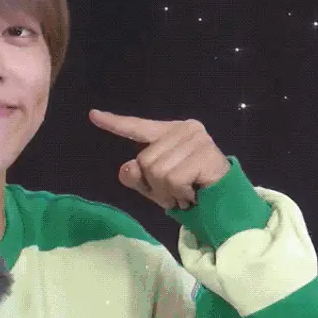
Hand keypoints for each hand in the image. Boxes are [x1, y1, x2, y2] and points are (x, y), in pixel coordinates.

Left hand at [89, 110, 229, 209]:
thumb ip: (137, 177)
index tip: (93, 115)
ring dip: (168, 191)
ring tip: (185, 193)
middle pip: (145, 160)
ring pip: (157, 171)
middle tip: (176, 191)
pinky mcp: (205, 153)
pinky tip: (192, 193)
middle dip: (155, 185)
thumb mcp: (155, 186)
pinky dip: (179, 193)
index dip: (114, 123)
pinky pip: (174, 179)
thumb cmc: (188, 190)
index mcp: (169, 132)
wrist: (225, 202)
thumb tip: (128, 168)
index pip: (137, 127)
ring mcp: (196, 139)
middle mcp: (184, 129)